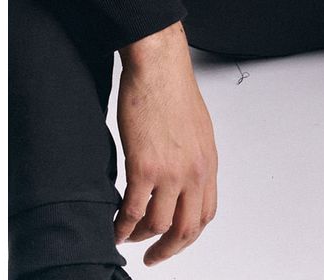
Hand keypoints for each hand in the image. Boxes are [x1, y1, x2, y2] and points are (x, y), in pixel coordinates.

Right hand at [114, 22, 217, 265]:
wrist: (159, 67)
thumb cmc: (174, 88)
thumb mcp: (196, 128)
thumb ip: (193, 156)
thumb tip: (183, 176)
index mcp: (208, 162)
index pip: (206, 212)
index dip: (189, 234)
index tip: (175, 241)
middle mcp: (195, 171)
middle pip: (187, 228)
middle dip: (168, 249)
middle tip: (153, 256)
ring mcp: (171, 172)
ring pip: (158, 225)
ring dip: (141, 238)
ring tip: (127, 237)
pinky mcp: (144, 167)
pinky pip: (133, 211)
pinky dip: (123, 226)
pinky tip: (116, 227)